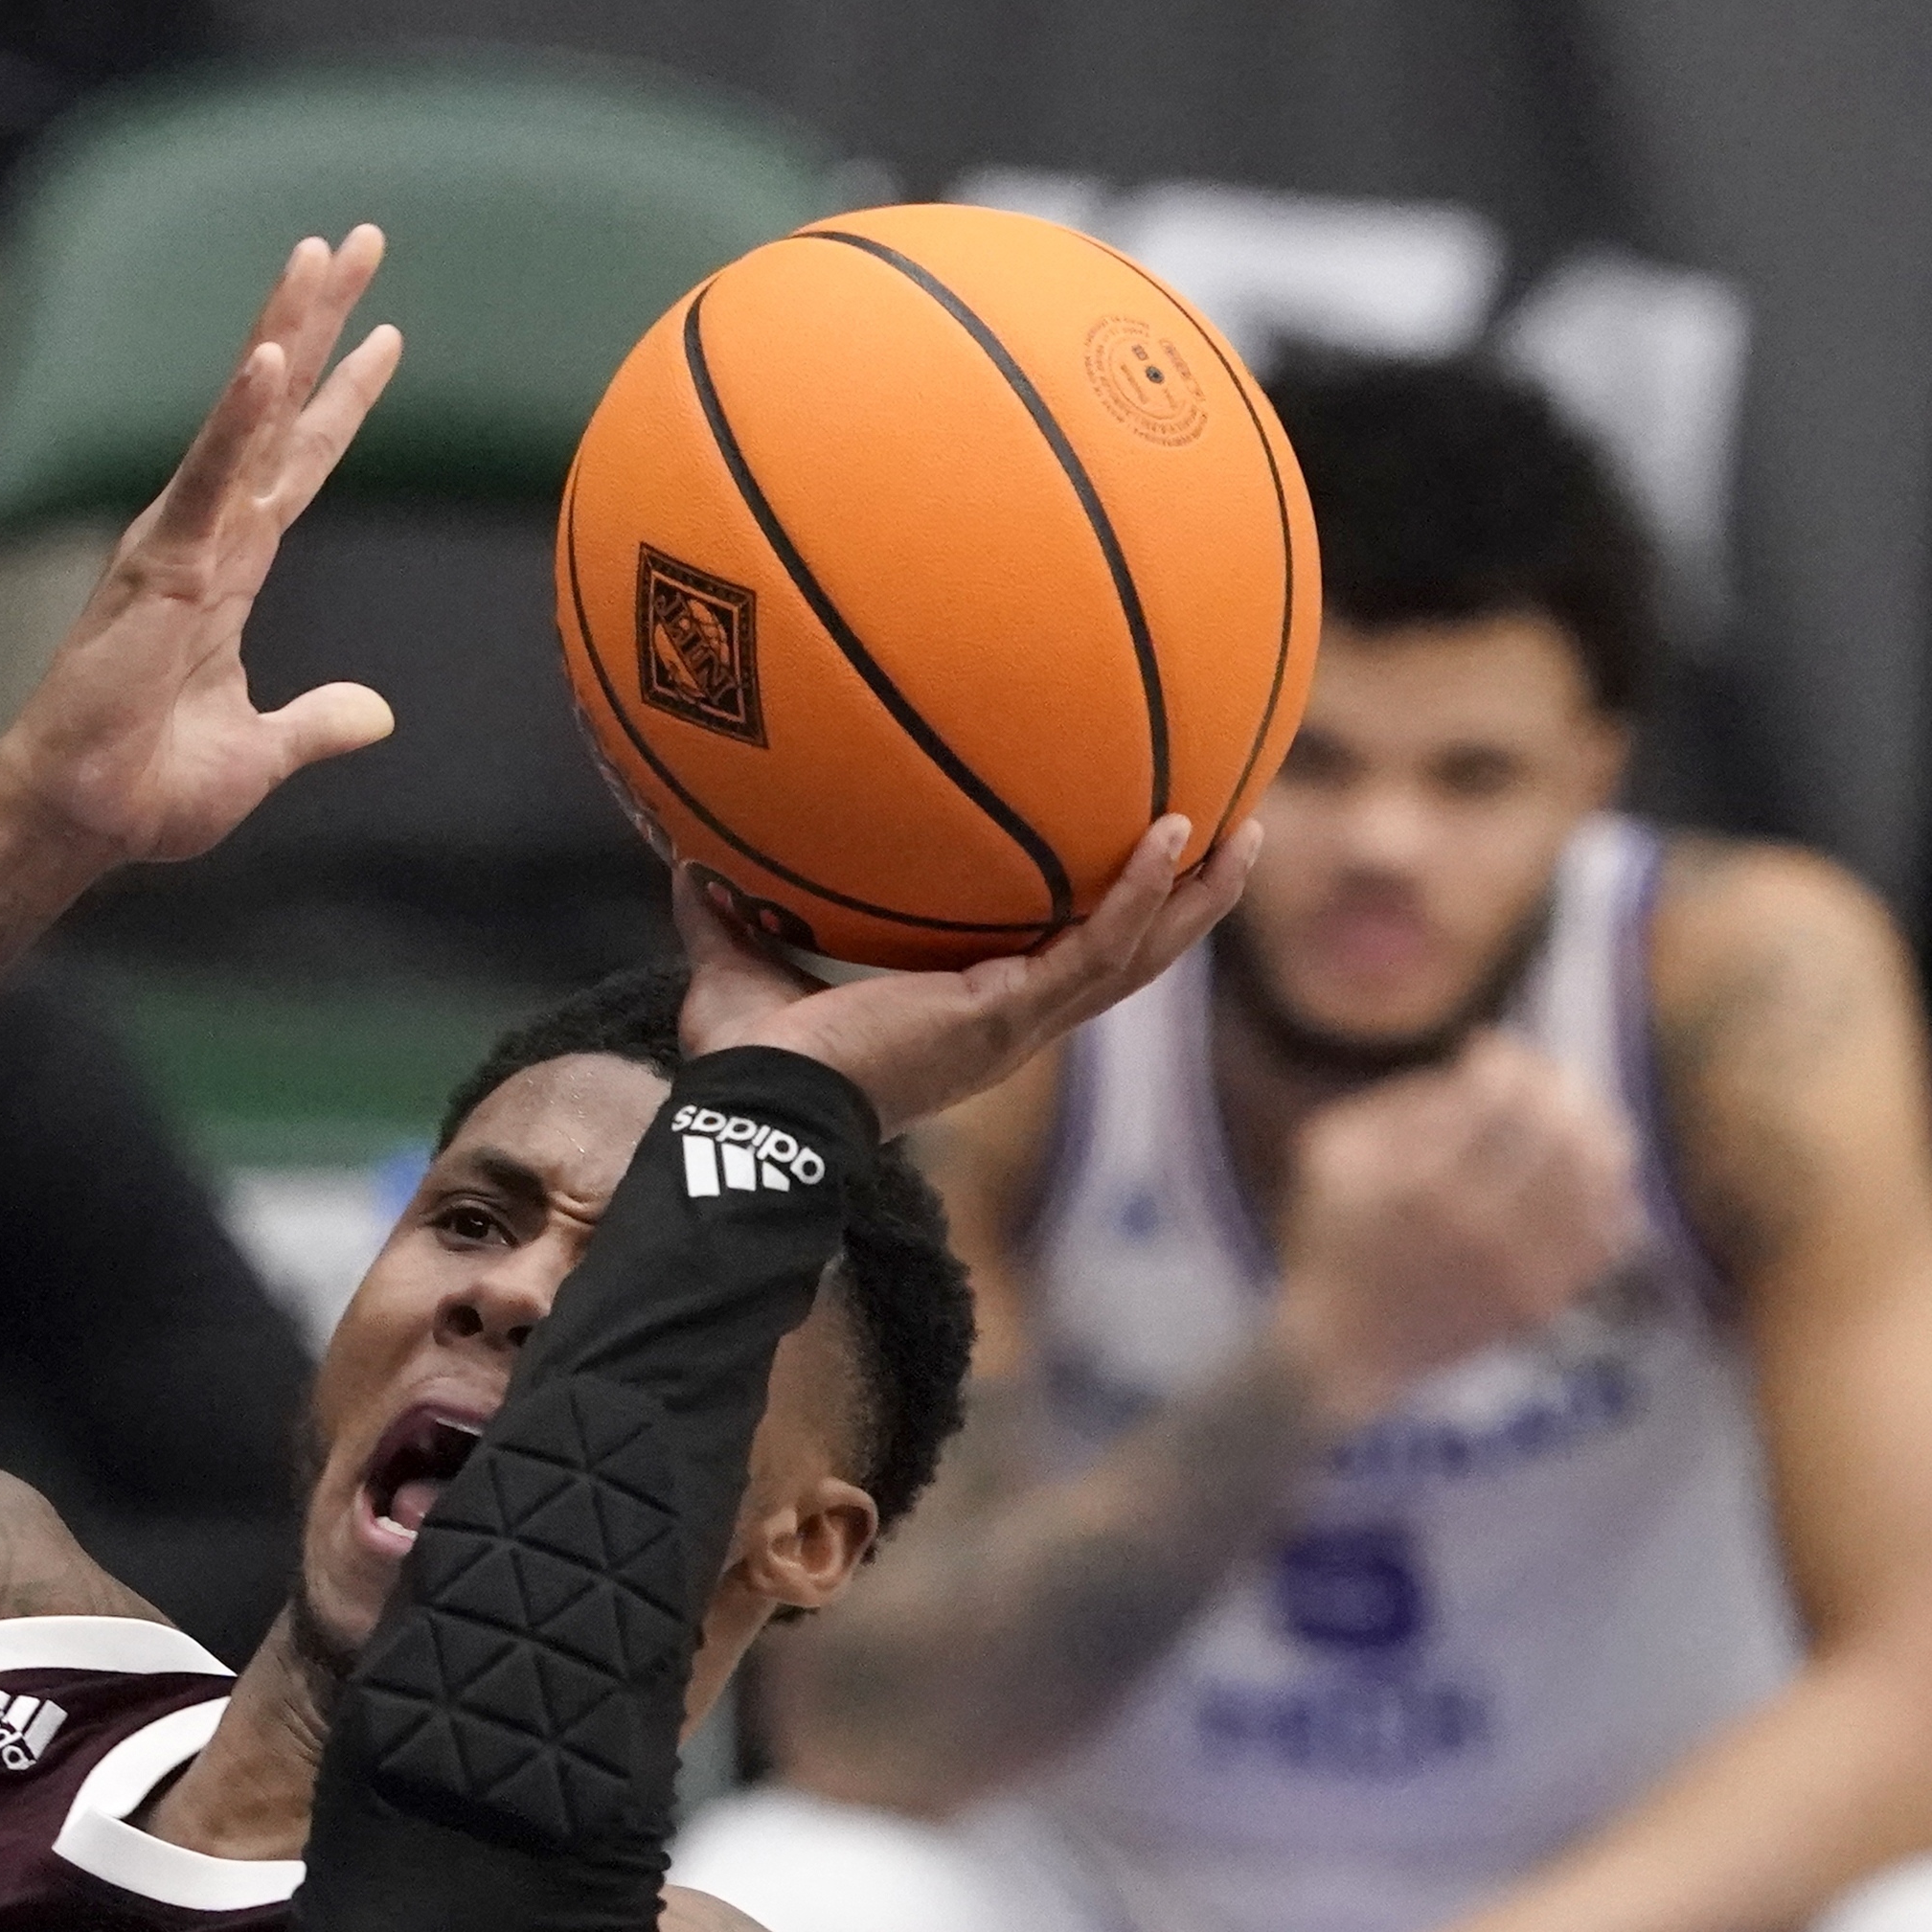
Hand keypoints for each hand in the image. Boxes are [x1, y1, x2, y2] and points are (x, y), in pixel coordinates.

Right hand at [0, 230, 404, 868]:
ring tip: (316, 254)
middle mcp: (206, 538)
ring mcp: (181, 542)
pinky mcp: (160, 565)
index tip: (385, 336)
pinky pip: (209, 481)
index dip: (342, 401)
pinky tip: (270, 360)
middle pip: (278, 410)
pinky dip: (239, 420)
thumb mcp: (260, 754)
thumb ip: (317, 724)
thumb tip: (377, 714)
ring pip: (244, 417)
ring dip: (283, 331)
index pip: (298, 465)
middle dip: (319, 322)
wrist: (79, 822)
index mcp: (229, 574)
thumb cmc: (144, 793)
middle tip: (358, 238)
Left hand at [671, 817, 1254, 1134]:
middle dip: (1183, 906)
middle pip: (1127, 962)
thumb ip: (723, 915)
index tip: (1139, 865)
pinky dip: (1137, 893)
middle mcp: (1010, 1024)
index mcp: (969, 1015)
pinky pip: (1096, 949)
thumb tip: (688, 862)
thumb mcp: (740, 966)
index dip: (1106, 919)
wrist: (756, 1103)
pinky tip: (1171, 836)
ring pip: (1137, 958)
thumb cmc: (748, 1062)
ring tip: (1243, 829)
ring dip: (1193, 896)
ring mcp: (1018, 1023)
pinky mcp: (1009, 1014)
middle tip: (1235, 838)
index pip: (1059, 965)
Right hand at [1268, 1032, 1641, 1427]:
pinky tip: (1588, 1173)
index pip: (1502, 1096)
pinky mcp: (1543, 1299)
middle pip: (1561, 1129)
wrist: (1342, 1348)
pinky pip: (1609, 1230)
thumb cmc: (1333, 1235)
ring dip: (1595, 1128)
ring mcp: (1518, 1269)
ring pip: (1599, 1175)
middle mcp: (1478, 1226)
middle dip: (1559, 1085)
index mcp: (1421, 1181)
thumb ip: (1404, 1100)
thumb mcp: (1335, 1152)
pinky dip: (1609, 1190)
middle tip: (1545, 1075)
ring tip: (1574, 1116)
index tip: (1492, 1052)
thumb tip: (1482, 1065)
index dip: (1508, 1060)